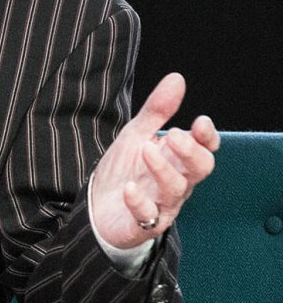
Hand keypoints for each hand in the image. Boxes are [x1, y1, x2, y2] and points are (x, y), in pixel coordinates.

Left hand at [91, 72, 219, 247]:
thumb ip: (157, 111)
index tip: (200, 122)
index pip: (205, 149)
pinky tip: (129, 189)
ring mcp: (162, 204)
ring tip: (145, 150)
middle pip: (199, 169)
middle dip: (190, 152)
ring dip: (163, 170)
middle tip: (174, 136)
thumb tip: (177, 78)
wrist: (97, 207)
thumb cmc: (123, 170)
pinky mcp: (143, 224)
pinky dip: (139, 202)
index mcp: (178, 160)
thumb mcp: (136, 135)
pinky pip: (148, 217)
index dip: (207, 137)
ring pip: (176, 190)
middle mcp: (176, 182)